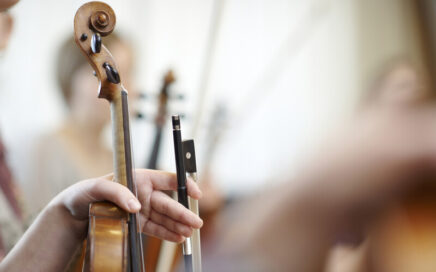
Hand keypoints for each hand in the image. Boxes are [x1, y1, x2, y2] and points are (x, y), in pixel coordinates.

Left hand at [52, 169, 202, 242]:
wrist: (73, 214)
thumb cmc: (83, 193)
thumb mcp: (95, 188)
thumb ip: (117, 192)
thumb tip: (136, 205)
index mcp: (138, 178)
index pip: (167, 179)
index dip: (184, 184)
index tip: (196, 193)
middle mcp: (143, 193)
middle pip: (169, 202)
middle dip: (183, 212)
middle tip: (196, 222)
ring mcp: (141, 210)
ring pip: (164, 217)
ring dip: (178, 225)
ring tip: (190, 233)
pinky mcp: (137, 224)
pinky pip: (155, 229)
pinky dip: (167, 234)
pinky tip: (178, 238)